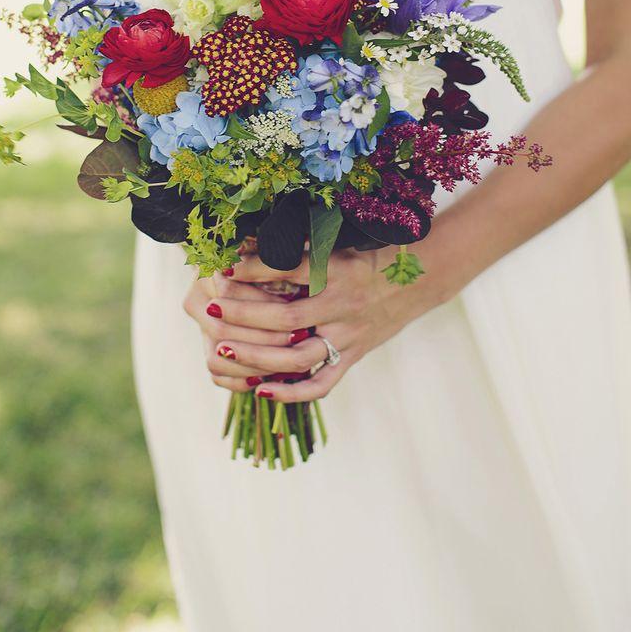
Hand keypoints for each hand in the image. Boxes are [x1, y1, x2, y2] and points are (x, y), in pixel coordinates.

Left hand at [201, 245, 419, 402]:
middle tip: (209, 308)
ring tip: (221, 348)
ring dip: (257, 356)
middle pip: (285, 317)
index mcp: (338, 270)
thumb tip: (250, 239)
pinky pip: (321, 383)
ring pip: (298, 356)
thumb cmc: (371, 253)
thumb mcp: (340, 240)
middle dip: (243, 314)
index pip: (288, 269)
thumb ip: (301, 244)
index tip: (223, 267)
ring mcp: (348, 335)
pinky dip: (291, 392)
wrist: (421, 278)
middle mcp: (342, 305)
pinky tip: (260, 391)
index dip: (253, 269)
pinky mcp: (353, 356)